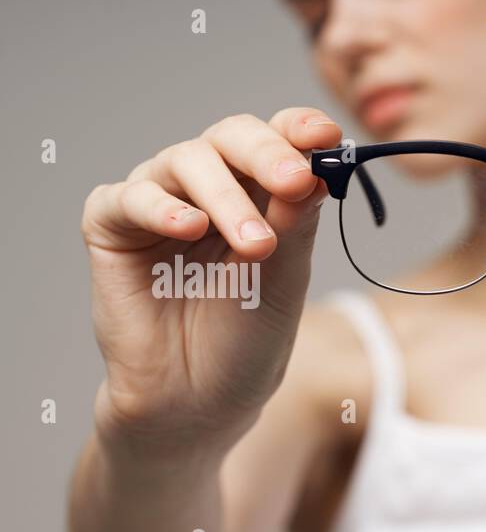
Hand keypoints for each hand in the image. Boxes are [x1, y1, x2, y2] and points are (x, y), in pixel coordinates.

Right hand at [80, 107, 342, 456]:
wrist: (199, 401)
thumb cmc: (246, 341)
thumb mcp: (284, 278)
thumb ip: (295, 221)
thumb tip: (317, 164)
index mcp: (259, 193)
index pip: (279, 141)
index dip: (300, 130)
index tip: (327, 137)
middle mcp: (209, 188)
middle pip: (232, 138)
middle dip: (266, 154)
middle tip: (294, 181)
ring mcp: (160, 203)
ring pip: (186, 162)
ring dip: (225, 197)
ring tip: (254, 245)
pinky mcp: (112, 227)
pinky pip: (129, 197)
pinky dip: (160, 208)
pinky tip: (190, 228)